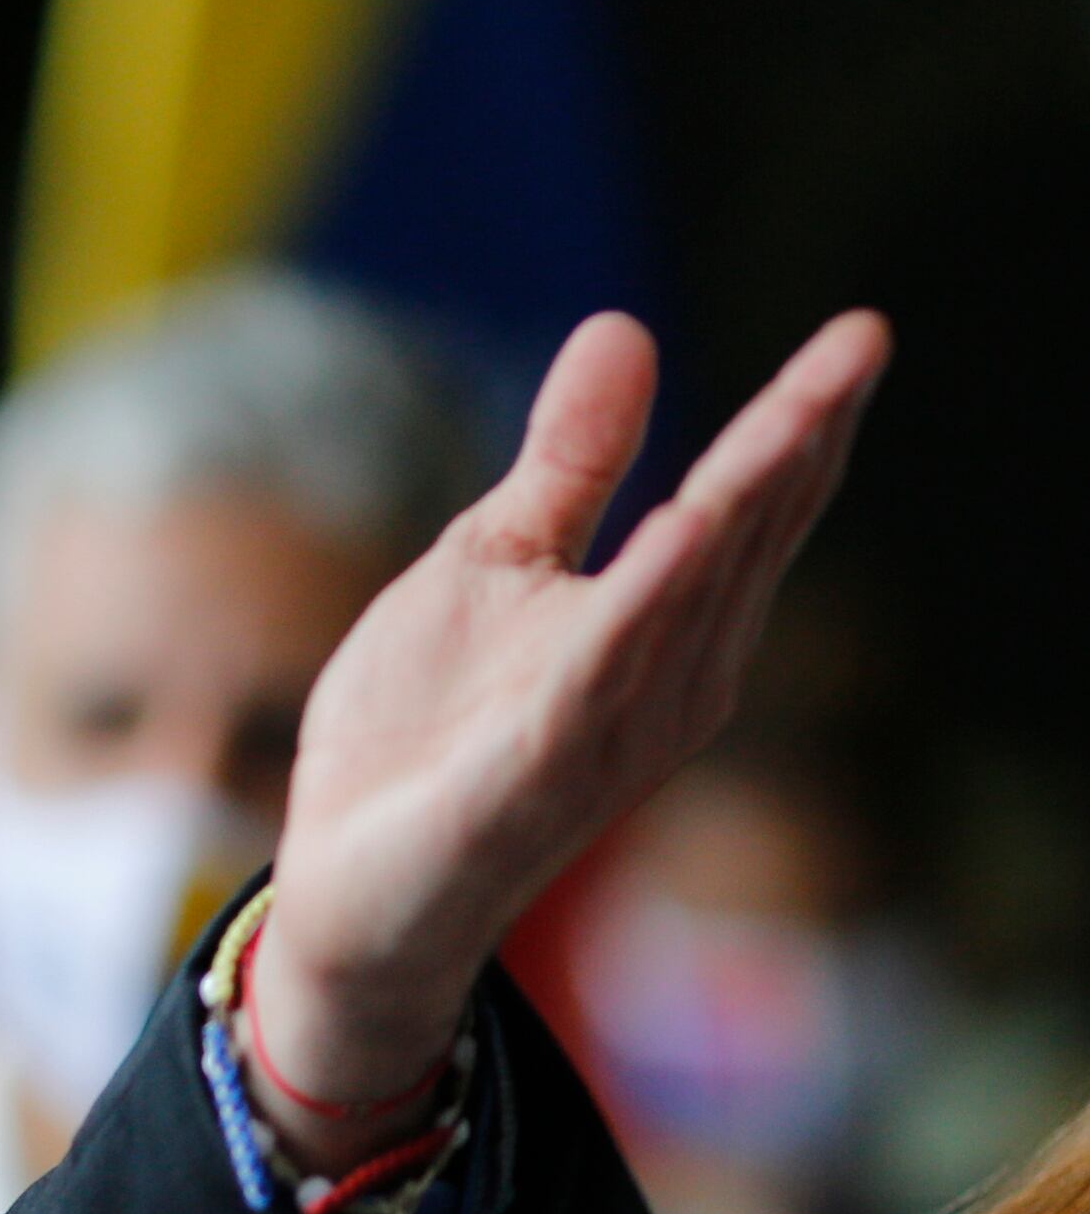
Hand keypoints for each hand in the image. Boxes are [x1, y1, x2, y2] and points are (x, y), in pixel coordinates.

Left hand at [250, 309, 889, 1143]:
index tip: (863, 330)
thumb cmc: (429, 731)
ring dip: (740, 508)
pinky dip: (637, 612)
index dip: (801, 417)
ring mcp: (608, 731)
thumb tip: (627, 327)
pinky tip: (672, 540)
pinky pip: (595, 682)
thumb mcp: (492, 561)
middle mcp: (666, 680)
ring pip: (687, 601)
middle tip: (863, 343)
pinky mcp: (532, 776)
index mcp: (663, 626)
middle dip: (798, 442)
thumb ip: (568, 462)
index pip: (748, 507)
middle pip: (743, 541)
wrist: (349, 887)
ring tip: (796, 414)